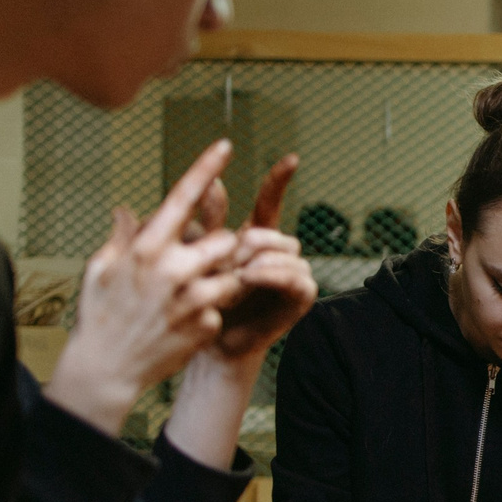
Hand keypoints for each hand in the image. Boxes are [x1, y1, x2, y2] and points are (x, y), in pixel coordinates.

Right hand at [44, 141, 245, 433]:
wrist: (106, 370)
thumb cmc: (98, 316)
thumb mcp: (100, 269)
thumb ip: (121, 238)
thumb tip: (128, 212)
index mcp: (146, 248)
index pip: (182, 198)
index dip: (206, 168)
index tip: (226, 145)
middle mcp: (174, 270)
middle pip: (224, 240)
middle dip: (218, 248)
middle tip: (199, 264)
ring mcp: (194, 299)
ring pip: (233, 275)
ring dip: (222, 279)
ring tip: (194, 293)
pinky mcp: (207, 325)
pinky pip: (222, 307)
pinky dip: (210, 311)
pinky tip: (184, 322)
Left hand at [213, 155, 315, 359]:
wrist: (210, 343)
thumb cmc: (202, 301)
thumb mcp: (200, 254)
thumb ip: (209, 221)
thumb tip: (211, 183)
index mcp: (255, 238)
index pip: (271, 202)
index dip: (280, 180)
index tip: (292, 157)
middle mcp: (278, 253)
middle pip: (273, 231)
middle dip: (251, 241)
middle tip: (228, 259)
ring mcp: (293, 274)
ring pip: (286, 251)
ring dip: (259, 260)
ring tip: (236, 276)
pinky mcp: (302, 297)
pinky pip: (297, 276)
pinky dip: (274, 275)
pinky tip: (251, 278)